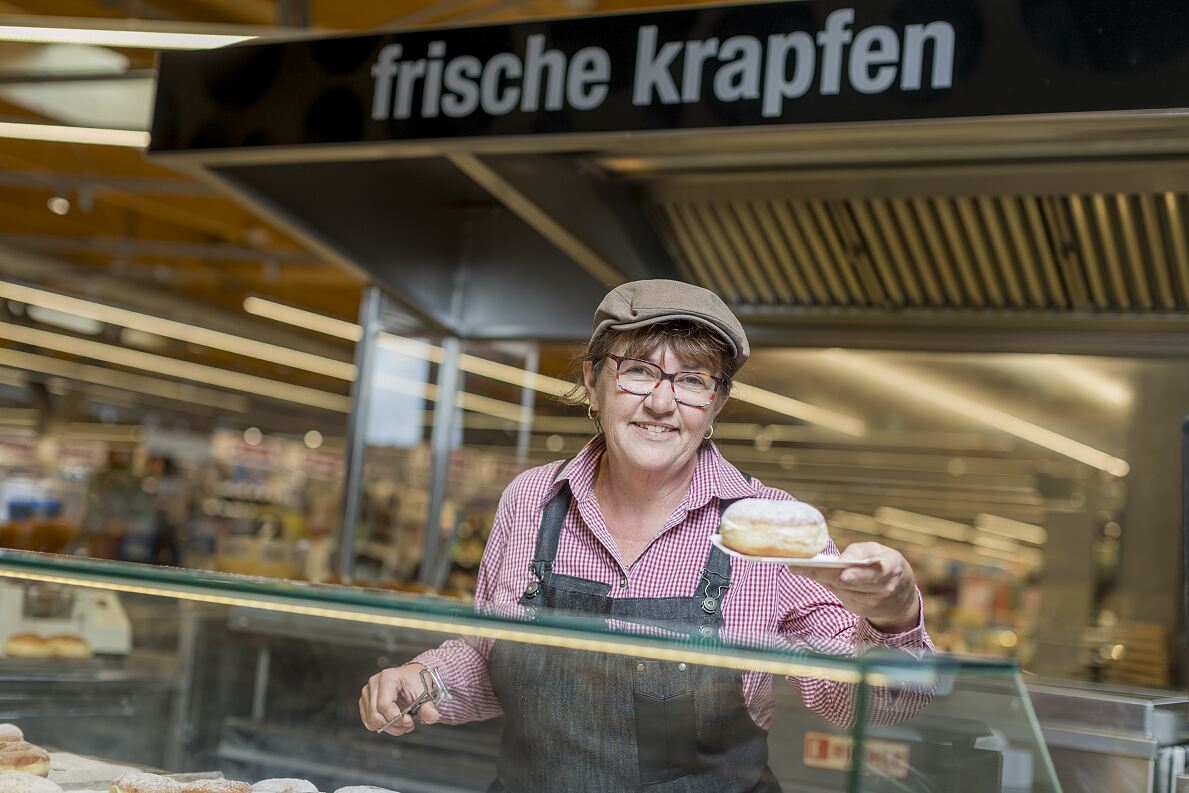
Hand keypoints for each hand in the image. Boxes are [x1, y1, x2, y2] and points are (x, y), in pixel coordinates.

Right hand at [359, 663, 440, 735]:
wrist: (412, 677)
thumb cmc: (415, 681)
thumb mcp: (425, 692)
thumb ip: (428, 707)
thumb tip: (431, 717)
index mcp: (388, 677)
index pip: (384, 705)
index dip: (396, 718)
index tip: (409, 720)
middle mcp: (374, 683)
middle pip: (376, 715)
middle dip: (394, 725)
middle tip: (408, 724)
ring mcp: (368, 692)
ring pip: (371, 721)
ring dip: (388, 727)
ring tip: (402, 723)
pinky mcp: (365, 702)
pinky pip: (368, 721)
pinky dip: (382, 726)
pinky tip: (394, 721)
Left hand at [796, 542, 920, 632]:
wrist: (901, 596)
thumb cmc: (885, 564)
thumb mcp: (879, 551)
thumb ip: (860, 552)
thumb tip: (840, 560)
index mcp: (891, 570)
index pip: (875, 574)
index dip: (859, 576)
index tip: (844, 574)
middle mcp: (882, 590)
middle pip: (848, 584)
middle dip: (823, 574)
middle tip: (799, 566)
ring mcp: (870, 604)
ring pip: (839, 590)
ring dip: (818, 578)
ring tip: (797, 567)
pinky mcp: (859, 610)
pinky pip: (838, 595)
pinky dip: (824, 584)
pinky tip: (809, 574)